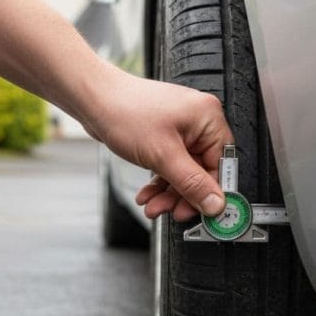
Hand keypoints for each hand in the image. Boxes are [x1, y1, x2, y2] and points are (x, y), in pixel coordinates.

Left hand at [80, 70, 229, 221]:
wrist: (93, 100)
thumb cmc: (125, 112)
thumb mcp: (163, 156)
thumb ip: (192, 183)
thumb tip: (215, 203)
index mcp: (208, 118)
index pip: (222, 164)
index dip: (213, 192)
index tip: (205, 214)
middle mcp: (197, 121)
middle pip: (201, 171)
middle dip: (183, 195)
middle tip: (172, 212)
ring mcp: (179, 129)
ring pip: (183, 172)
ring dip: (168, 193)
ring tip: (153, 206)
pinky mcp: (163, 136)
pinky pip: (169, 165)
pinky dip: (159, 182)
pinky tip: (147, 194)